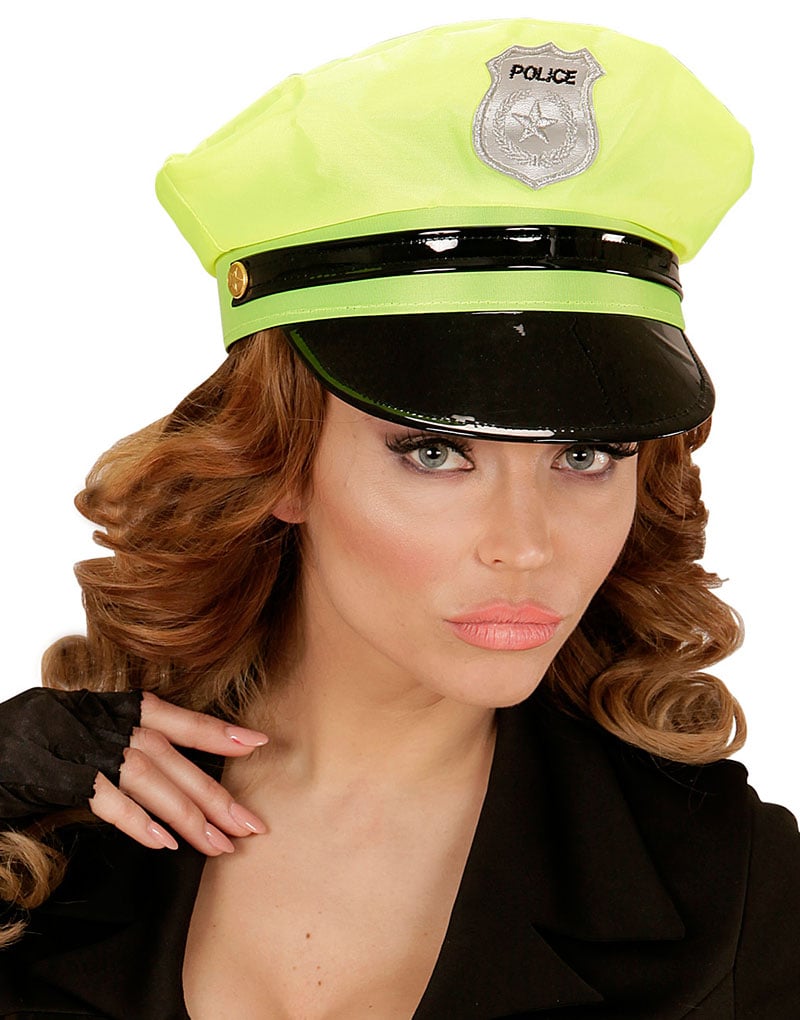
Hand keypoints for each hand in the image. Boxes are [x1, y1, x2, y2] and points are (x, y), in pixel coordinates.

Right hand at [88, 692, 267, 855]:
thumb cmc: (57, 730)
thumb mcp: (99, 721)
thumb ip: (133, 738)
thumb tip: (173, 772)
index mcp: (129, 710)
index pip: (184, 722)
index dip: (221, 733)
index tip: (257, 742)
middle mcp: (118, 728)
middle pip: (177, 761)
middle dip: (216, 797)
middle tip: (250, 826)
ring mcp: (97, 752)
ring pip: (154, 781)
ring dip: (189, 816)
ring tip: (218, 845)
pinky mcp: (73, 778)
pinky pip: (111, 802)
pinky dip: (139, 822)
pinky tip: (165, 843)